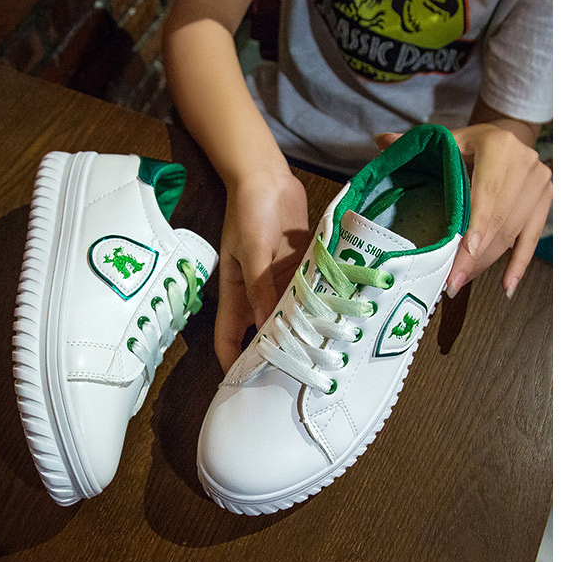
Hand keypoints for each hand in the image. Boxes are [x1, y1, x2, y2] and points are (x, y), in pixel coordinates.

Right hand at [215, 163, 309, 373]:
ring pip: (287, 316)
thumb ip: (261, 287)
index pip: (227, 337)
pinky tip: (334, 321)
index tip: (246, 386)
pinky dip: (315, 307)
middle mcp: (256, 292)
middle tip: (294, 377)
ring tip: (319, 356)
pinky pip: (306, 294)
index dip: (232, 362)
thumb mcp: (252, 250)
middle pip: (260, 332)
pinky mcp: (298, 268)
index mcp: (235, 292)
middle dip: (272, 353)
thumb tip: (269, 325)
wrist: (266, 175)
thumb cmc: (248, 211)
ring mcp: (278, 281)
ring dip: (299, 331)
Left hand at [377, 123, 550, 297]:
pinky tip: (506, 287)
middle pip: (499, 218)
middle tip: (451, 281)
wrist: (510, 137)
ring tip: (460, 283)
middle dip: (474, 255)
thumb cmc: (471, 143)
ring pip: (512, 232)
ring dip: (486, 262)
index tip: (464, 253)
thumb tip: (381, 141)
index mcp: (499, 145)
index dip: (478, 224)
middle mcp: (525, 163)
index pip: (488, 192)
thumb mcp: (447, 139)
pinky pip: (530, 238)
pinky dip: (518, 264)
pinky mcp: (545, 201)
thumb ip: (415, 143)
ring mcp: (539, 184)